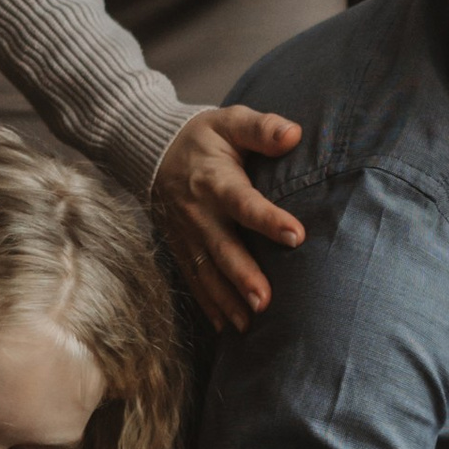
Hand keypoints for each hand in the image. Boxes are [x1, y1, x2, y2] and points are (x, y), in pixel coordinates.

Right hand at [151, 106, 305, 334]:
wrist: (152, 150)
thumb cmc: (204, 137)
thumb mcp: (231, 121)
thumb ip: (263, 128)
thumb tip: (294, 134)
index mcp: (215, 180)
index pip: (244, 202)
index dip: (269, 219)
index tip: (297, 236)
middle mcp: (199, 213)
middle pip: (222, 248)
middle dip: (243, 277)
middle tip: (265, 302)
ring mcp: (187, 235)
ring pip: (207, 272)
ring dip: (227, 300)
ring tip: (248, 325)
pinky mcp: (181, 248)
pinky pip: (194, 280)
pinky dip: (209, 305)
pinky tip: (227, 326)